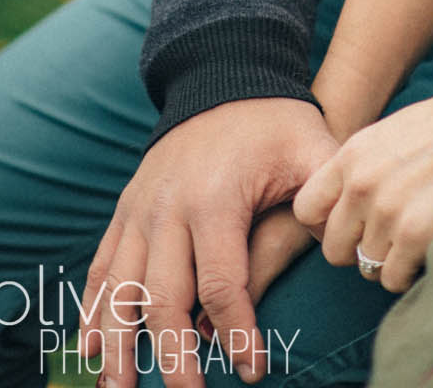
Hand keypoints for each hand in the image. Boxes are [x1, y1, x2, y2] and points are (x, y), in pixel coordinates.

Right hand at [79, 98, 337, 387]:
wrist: (226, 74)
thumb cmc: (277, 121)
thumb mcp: (312, 149)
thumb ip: (324, 202)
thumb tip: (342, 252)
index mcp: (214, 199)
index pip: (221, 284)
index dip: (237, 332)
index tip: (255, 370)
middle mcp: (167, 208)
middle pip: (163, 299)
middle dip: (173, 356)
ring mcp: (140, 209)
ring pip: (118, 291)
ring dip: (117, 346)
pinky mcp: (127, 209)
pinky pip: (100, 267)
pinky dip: (92, 310)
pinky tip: (90, 350)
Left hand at [294, 64, 432, 292]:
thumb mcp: (394, 133)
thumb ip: (363, 168)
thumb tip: (345, 209)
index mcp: (353, 154)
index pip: (307, 210)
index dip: (329, 224)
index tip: (353, 226)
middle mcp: (362, 183)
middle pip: (335, 249)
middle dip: (362, 248)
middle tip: (394, 234)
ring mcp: (387, 210)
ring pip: (368, 267)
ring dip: (393, 259)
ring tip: (423, 232)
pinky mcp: (415, 235)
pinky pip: (395, 278)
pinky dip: (414, 270)